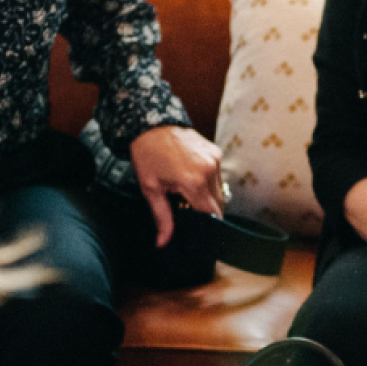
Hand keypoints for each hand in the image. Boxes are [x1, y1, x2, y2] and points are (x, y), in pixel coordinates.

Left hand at [130, 124, 223, 247]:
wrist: (150, 122)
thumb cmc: (147, 155)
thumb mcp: (150, 189)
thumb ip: (162, 217)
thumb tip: (163, 243)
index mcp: (194, 182)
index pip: (211, 214)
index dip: (206, 226)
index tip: (198, 231)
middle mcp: (210, 171)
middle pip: (218, 204)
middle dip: (206, 212)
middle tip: (188, 211)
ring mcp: (214, 159)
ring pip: (219, 190)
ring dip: (208, 197)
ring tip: (188, 192)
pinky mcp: (215, 152)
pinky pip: (217, 175)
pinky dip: (208, 182)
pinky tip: (191, 178)